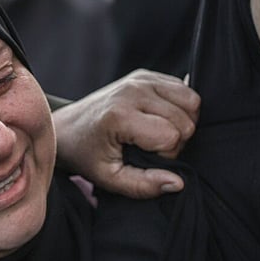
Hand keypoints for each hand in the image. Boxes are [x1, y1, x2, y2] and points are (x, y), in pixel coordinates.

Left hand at [52, 69, 199, 198]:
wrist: (66, 128)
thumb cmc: (87, 155)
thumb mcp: (110, 179)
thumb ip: (145, 185)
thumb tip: (179, 183)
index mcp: (121, 114)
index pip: (171, 137)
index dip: (165, 155)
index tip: (143, 157)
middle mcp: (133, 90)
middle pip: (185, 120)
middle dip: (174, 140)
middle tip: (148, 147)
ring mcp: (141, 79)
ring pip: (192, 101)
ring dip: (181, 123)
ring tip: (155, 133)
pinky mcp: (146, 75)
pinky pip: (185, 91)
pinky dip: (179, 108)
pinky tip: (157, 119)